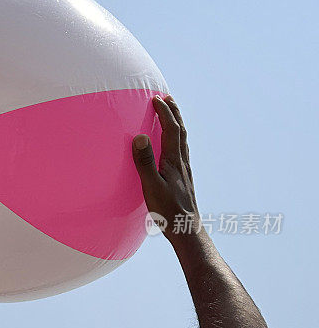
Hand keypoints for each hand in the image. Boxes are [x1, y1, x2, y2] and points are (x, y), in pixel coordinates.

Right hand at [132, 95, 200, 243]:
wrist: (187, 229)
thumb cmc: (168, 211)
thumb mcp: (152, 186)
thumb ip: (145, 162)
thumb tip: (141, 136)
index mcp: (174, 161)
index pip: (171, 129)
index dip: (165, 112)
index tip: (156, 99)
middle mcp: (182, 162)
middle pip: (181, 131)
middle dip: (174, 112)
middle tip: (167, 98)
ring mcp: (185, 171)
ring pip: (183, 141)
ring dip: (177, 124)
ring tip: (170, 115)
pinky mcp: (184, 179)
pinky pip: (181, 151)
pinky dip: (176, 139)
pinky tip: (172, 147)